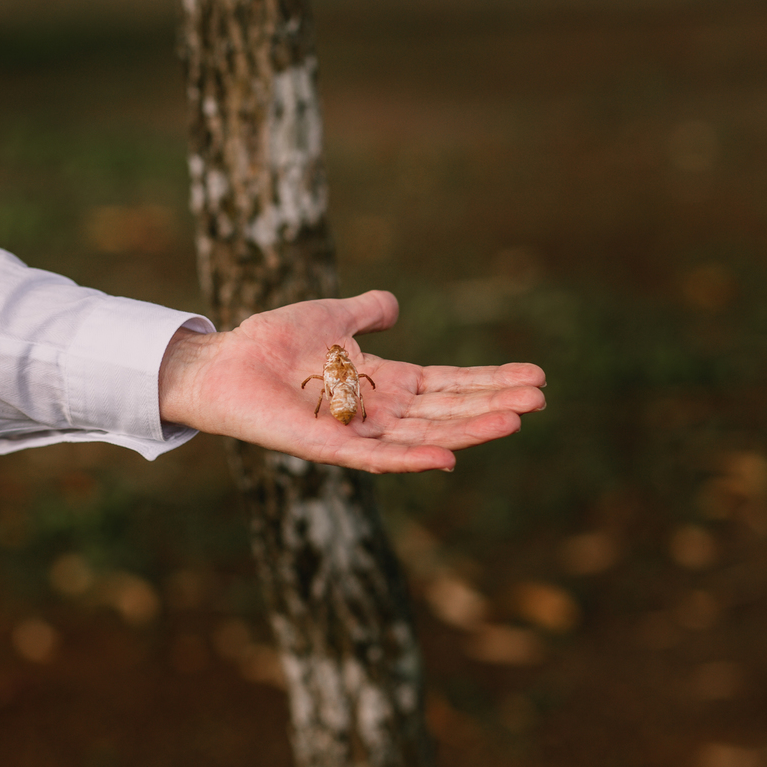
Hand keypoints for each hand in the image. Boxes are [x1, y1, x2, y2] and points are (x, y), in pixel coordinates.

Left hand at [158, 290, 545, 472]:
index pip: (447, 385)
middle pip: (446, 410)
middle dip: (493, 403)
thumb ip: (366, 312)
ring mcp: (355, 433)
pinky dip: (411, 460)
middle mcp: (376, 413)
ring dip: (469, 431)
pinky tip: (448, 459)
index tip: (533, 376)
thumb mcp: (333, 317)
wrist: (225, 362)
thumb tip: (396, 305)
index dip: (488, 381)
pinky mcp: (328, 448)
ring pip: (423, 437)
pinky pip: (375, 458)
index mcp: (382, 384)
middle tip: (541, 398)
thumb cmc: (273, 341)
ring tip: (514, 420)